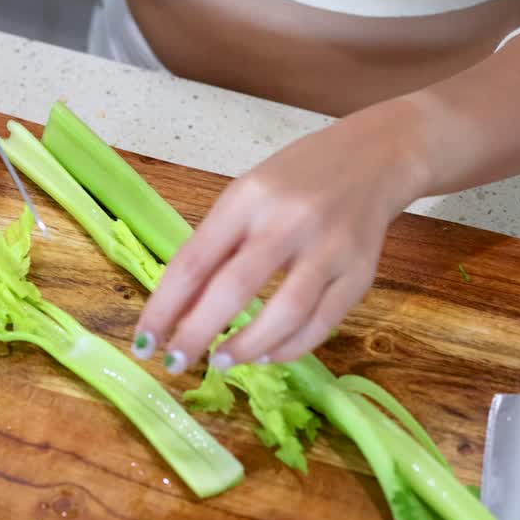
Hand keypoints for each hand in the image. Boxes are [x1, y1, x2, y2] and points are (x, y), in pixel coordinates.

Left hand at [133, 98, 431, 372]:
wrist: (376, 157)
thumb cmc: (298, 179)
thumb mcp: (248, 195)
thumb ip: (218, 245)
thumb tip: (179, 310)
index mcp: (249, 197)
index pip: (194, 260)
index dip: (164, 307)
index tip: (143, 341)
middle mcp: (289, 221)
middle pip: (234, 288)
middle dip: (197, 333)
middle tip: (175, 363)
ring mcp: (330, 248)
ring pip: (285, 313)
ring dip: (246, 347)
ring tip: (221, 362)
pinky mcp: (360, 273)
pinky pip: (321, 323)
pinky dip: (289, 347)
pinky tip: (266, 355)